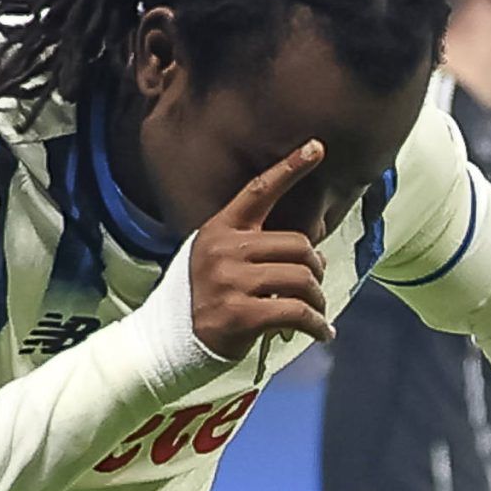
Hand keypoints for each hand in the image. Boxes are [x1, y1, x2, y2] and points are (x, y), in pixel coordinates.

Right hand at [190, 140, 331, 359]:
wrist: (167, 343)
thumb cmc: (201, 300)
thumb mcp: (215, 260)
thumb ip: (253, 248)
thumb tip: (313, 254)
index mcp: (219, 230)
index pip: (258, 191)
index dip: (289, 168)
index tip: (317, 147)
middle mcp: (224, 250)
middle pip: (298, 244)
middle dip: (316, 267)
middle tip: (315, 286)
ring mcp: (230, 282)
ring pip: (302, 278)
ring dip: (318, 299)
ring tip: (317, 312)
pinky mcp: (241, 314)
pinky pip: (296, 312)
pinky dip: (316, 325)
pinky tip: (322, 333)